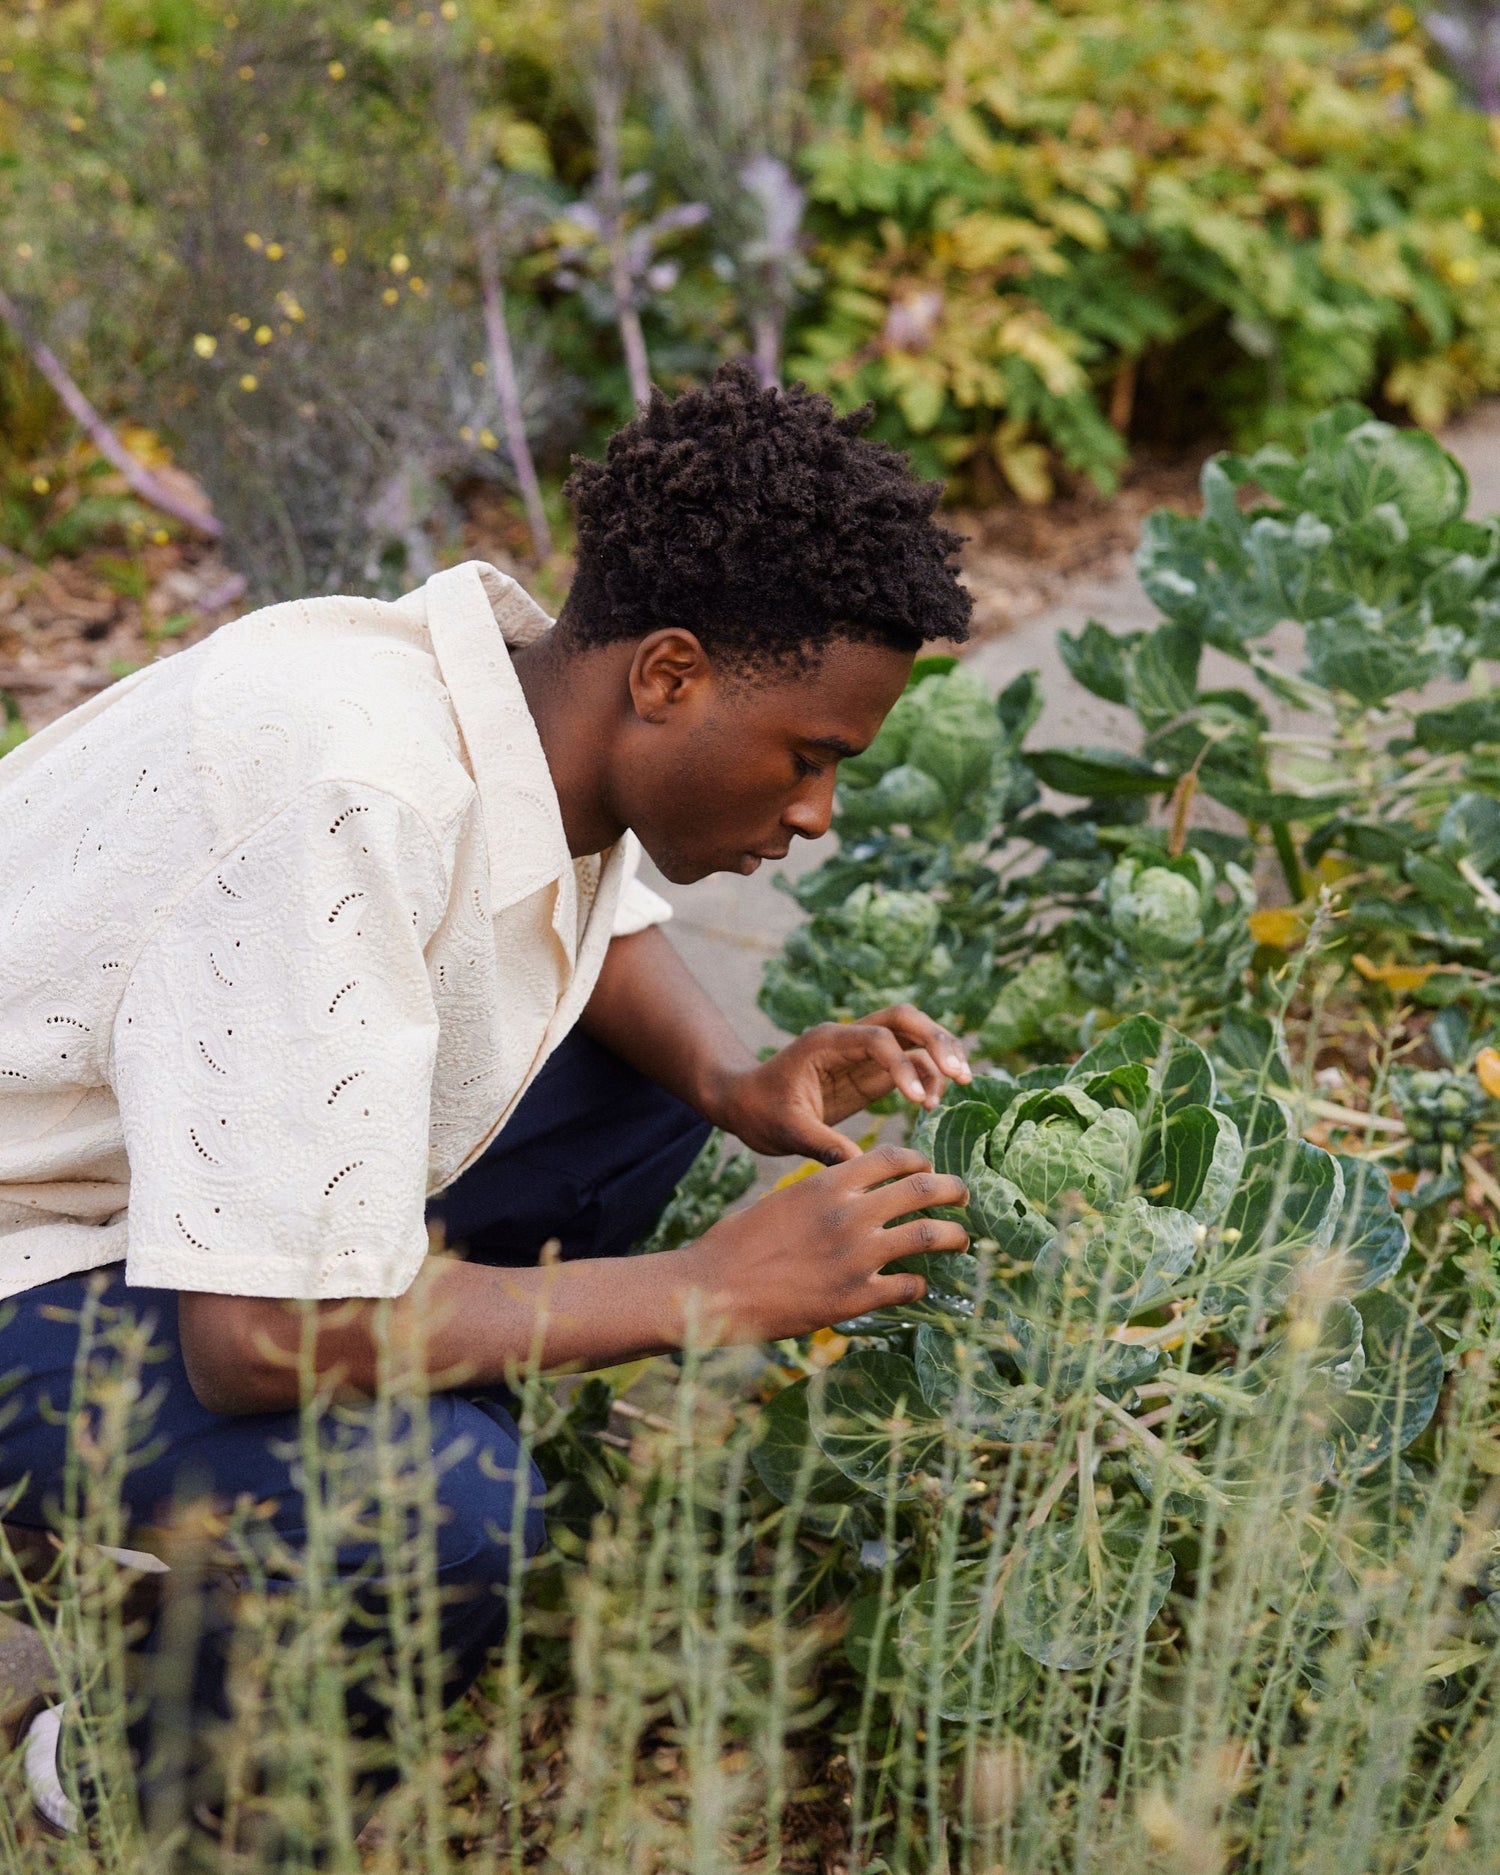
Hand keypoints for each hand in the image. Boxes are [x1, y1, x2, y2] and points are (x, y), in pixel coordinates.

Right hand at [678, 1145, 969, 1342]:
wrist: (712, 1289)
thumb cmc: (737, 1245)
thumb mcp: (783, 1201)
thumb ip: (822, 1196)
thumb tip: (851, 1197)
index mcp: (828, 1184)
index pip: (892, 1158)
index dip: (919, 1162)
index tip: (929, 1170)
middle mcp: (850, 1214)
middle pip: (923, 1190)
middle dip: (952, 1190)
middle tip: (963, 1197)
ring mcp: (857, 1256)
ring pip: (928, 1235)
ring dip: (953, 1236)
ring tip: (961, 1239)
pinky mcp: (856, 1298)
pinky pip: (908, 1286)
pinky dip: (920, 1284)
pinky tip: (917, 1285)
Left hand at [714, 1003, 972, 1163]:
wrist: (744, 1103)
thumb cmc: (759, 1112)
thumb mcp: (787, 1131)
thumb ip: (822, 1145)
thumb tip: (859, 1170)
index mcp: (826, 1043)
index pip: (877, 1039)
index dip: (902, 1065)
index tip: (915, 1100)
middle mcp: (848, 1039)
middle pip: (905, 1019)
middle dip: (937, 1040)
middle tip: (961, 1074)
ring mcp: (862, 1053)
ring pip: (913, 1036)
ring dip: (940, 1054)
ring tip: (961, 1083)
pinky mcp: (869, 1071)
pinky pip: (909, 1062)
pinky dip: (927, 1076)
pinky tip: (933, 1102)